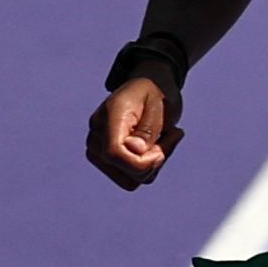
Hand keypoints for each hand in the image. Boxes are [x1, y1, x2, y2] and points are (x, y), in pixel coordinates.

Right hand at [89, 76, 179, 190]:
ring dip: (153, 165)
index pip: (114, 154)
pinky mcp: (107, 160)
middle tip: (171, 137)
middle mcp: (96, 136)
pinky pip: (132, 178)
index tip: (162, 149)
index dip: (142, 161)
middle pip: (125, 171)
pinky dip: (149, 168)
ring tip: (164, 140)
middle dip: (154, 161)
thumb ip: (148, 127)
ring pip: (130, 180)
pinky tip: (157, 147)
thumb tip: (135, 150)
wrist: (148, 85)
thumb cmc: (156, 91)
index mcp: (108, 118)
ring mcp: (98, 150)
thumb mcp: (159, 103)